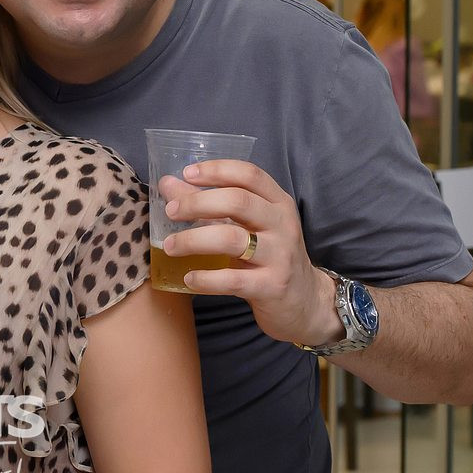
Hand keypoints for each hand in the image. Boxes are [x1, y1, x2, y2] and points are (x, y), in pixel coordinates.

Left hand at [159, 160, 342, 346]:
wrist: (305, 302)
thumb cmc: (269, 256)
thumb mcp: (247, 226)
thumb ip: (209, 204)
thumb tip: (168, 184)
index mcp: (278, 202)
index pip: (249, 175)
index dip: (217, 170)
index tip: (187, 173)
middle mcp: (282, 224)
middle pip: (237, 202)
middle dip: (197, 203)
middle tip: (170, 211)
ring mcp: (280, 256)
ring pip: (231, 239)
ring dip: (193, 240)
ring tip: (170, 246)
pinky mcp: (272, 286)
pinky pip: (233, 279)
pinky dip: (206, 278)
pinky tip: (189, 277)